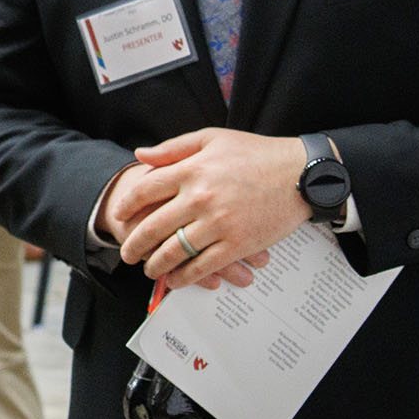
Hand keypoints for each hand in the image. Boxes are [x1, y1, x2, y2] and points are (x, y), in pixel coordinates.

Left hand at [105, 129, 306, 290]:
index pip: (145, 190)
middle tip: (126, 253)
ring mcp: (218, 223)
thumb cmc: (256, 153)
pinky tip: (176, 279)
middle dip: (134, 244)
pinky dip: (185, 276)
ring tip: (149, 269)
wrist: (300, 174)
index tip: (119, 216)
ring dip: (156, 265)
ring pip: (174, 251)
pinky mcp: (237, 244)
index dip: (126, 205)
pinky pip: (202, 266)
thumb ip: (174, 148)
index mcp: (192, 170)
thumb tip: (140, 156)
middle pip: (153, 226)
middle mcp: (200, 197)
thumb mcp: (213, 138)